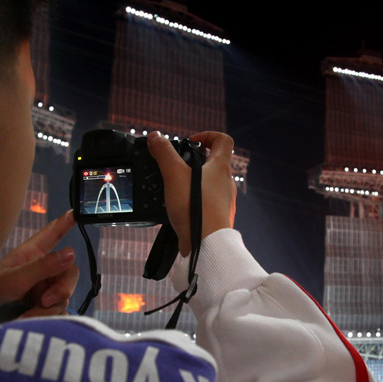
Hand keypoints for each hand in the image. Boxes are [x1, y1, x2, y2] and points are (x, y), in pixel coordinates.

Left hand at [0, 210, 79, 317]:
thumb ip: (43, 267)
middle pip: (69, 271)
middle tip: (46, 300)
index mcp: (31, 254)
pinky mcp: (46, 308)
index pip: (51, 234)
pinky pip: (61, 310)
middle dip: (62, 288)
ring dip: (51, 306)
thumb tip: (71, 253)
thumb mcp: (15, 279)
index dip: (64, 223)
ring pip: (66, 293)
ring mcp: (45, 289)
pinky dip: (49, 316)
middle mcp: (42, 270)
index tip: (76, 213)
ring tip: (31, 312)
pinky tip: (31, 317)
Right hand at [147, 131, 236, 256]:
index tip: (191, 142)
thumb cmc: (196, 209)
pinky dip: (193, 201)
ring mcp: (224, 202)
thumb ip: (164, 153)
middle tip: (176, 167)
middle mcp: (226, 184)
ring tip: (174, 188)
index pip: (223, 140)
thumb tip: (156, 137)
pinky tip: (179, 208)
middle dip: (194, 161)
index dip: (207, 135)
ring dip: (193, 182)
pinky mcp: (217, 217)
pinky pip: (206, 203)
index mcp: (221, 168)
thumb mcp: (174, 174)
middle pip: (214, 163)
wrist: (207, 245)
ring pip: (209, 184)